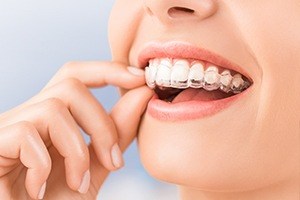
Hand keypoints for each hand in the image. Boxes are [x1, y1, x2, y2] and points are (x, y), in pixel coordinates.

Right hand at [0, 61, 152, 198]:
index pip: (77, 77)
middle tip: (114, 161)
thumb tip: (142, 94)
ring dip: (76, 151)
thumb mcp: (94, 166)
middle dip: (101, 124)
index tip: (139, 78)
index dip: (108, 70)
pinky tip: (39, 190)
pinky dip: (43, 166)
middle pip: (70, 86)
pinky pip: (25, 134)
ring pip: (53, 108)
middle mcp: (29, 115)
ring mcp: (8, 127)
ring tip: (77, 183)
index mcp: (53, 119)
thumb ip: (115, 134)